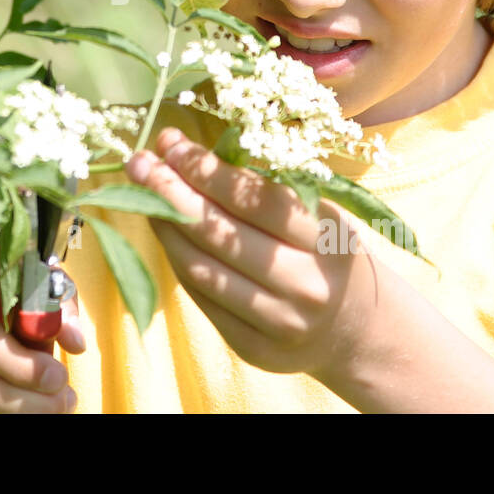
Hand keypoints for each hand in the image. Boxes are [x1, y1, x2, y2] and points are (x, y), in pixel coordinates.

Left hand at [125, 126, 382, 380]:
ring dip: (165, 227)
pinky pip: (200, 298)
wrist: (355, 328)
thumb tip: (175, 147)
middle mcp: (306, 285)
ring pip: (202, 269)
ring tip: (142, 194)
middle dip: (171, 193)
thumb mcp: (312, 211)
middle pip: (222, 235)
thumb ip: (253, 183)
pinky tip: (165, 232)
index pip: (257, 200)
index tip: (171, 145)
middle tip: (139, 163)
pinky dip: (177, 260)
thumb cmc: (324, 252)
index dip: (207, 170)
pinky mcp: (253, 348)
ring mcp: (279, 322)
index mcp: (328, 240)